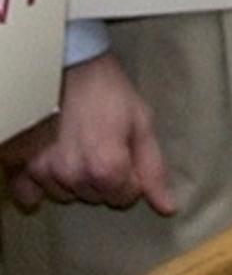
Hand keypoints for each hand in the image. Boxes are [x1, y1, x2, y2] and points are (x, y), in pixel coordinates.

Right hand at [1, 51, 175, 214]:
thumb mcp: (141, 123)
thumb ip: (153, 169)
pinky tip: (50, 163)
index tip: (127, 152)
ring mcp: (42, 172)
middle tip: (103, 143)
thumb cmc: (109, 93)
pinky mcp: (19, 167)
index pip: (125, 197)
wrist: (69, 66)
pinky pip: (28, 195)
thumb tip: (168, 208)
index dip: (131, 176)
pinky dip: (39, 186)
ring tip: (78, 145)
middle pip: (96, 196)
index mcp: (106, 168)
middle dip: (105, 177)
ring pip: (66, 195)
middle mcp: (72, 176)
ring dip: (75, 178)